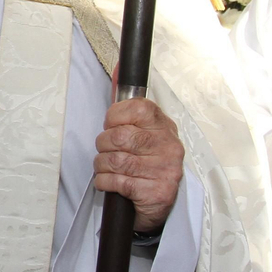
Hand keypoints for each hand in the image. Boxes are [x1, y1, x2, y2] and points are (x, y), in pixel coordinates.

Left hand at [93, 98, 184, 233]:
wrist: (158, 204)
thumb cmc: (144, 162)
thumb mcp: (140, 130)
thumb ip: (126, 102)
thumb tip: (118, 67)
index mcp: (164, 126)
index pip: (138, 108)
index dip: (114, 117)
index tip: (112, 126)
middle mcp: (169, 146)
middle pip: (120, 136)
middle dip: (103, 145)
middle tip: (107, 151)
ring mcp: (165, 170)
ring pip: (115, 160)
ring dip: (101, 165)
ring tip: (107, 168)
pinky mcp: (157, 192)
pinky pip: (117, 181)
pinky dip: (104, 182)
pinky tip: (109, 182)